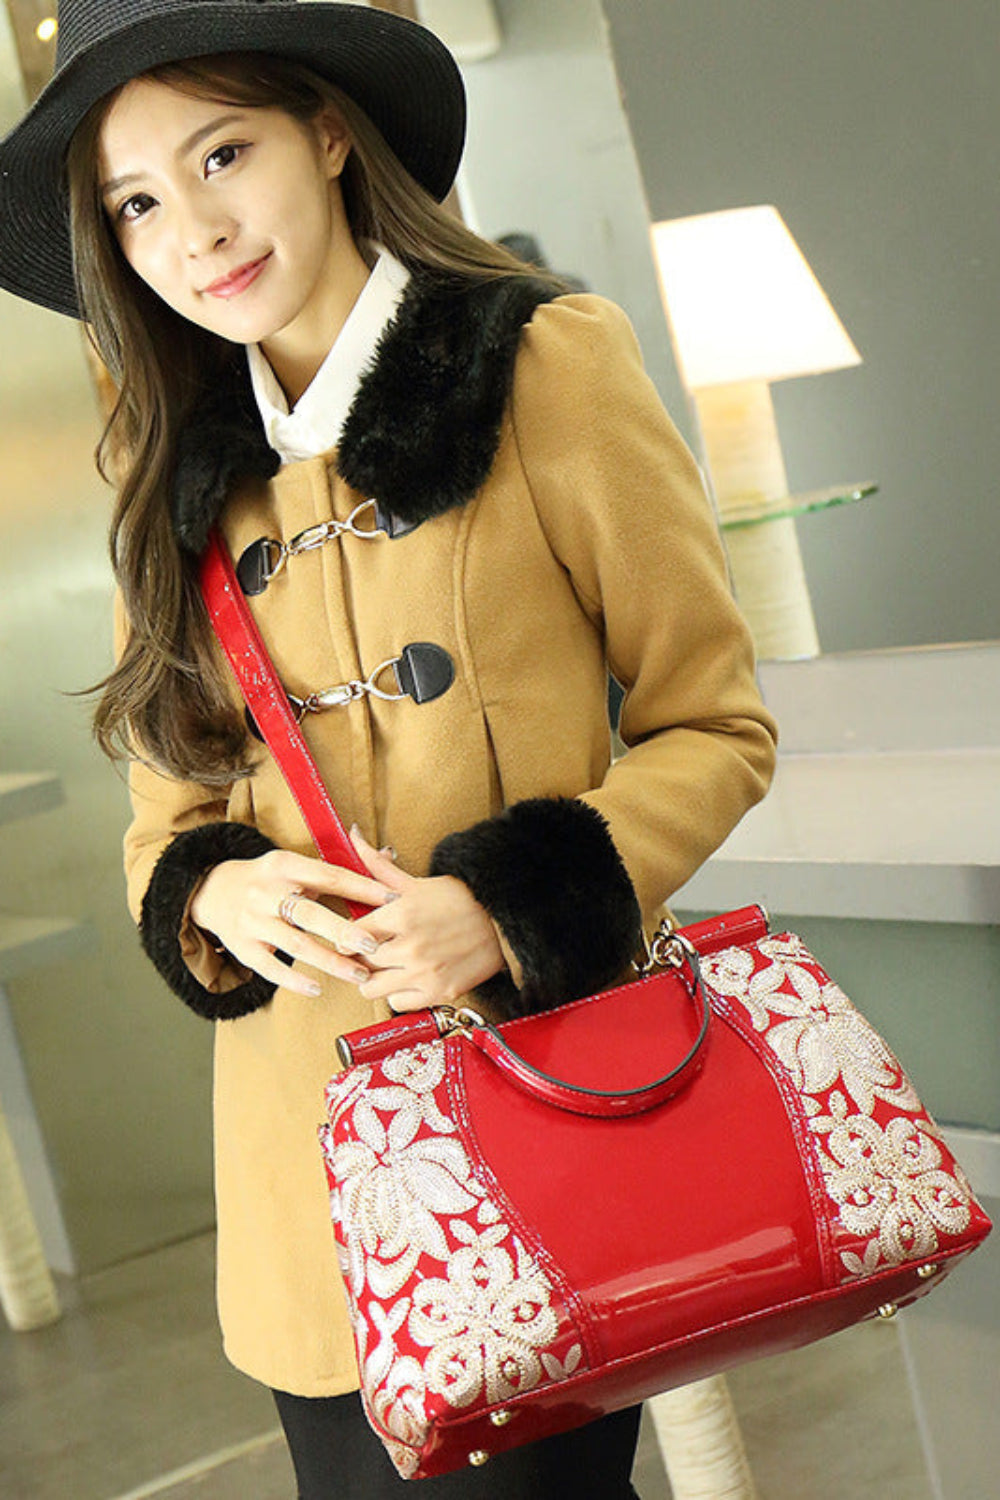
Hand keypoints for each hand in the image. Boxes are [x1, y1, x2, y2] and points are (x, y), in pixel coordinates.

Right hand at [189, 848, 396, 996]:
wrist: (213, 890)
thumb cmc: (269, 879)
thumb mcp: (296, 864)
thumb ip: (341, 865)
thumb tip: (387, 854)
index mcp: (284, 865)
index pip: (329, 876)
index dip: (362, 888)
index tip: (393, 900)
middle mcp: (266, 892)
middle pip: (311, 914)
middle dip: (345, 931)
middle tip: (375, 946)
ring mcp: (252, 921)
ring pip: (295, 944)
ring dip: (330, 962)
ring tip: (359, 974)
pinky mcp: (242, 946)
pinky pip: (270, 968)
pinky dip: (293, 980)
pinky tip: (317, 988)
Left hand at [349, 828, 504, 1010]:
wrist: (502, 921)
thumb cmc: (458, 899)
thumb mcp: (416, 882)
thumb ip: (377, 866)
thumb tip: (352, 834)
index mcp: (401, 914)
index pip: (351, 934)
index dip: (347, 936)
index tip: (352, 937)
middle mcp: (410, 946)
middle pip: (359, 963)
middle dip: (360, 957)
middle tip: (367, 953)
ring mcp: (424, 972)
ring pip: (371, 988)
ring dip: (373, 979)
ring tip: (384, 969)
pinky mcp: (438, 993)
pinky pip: (397, 1004)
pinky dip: (396, 994)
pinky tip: (404, 980)